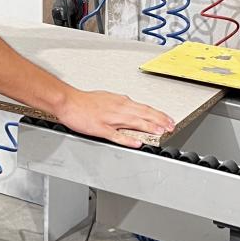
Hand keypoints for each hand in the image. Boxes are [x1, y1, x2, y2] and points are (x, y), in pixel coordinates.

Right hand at [58, 89, 174, 147]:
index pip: (145, 108)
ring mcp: (110, 119)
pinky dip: (128, 139)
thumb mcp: (108, 97)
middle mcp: (118, 108)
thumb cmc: (85, 101)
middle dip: (159, 120)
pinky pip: (117, 135)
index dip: (158, 114)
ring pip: (134, 122)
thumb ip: (121, 103)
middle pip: (143, 114)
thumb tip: (131, 106)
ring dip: (148, 127)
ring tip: (160, 132)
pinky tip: (136, 143)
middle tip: (171, 126)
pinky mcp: (101, 128)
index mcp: (121, 102)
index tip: (168, 120)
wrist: (68, 101)